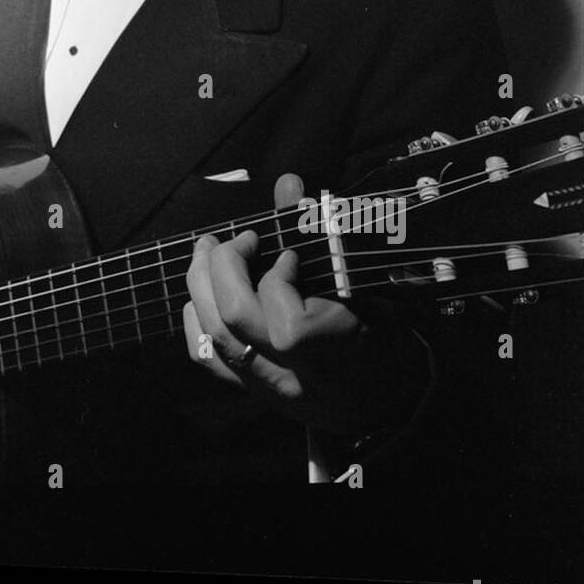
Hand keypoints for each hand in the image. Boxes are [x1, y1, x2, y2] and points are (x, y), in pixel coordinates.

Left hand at [182, 172, 426, 438]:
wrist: (387, 401)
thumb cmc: (386, 336)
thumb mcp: (366, 286)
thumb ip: (322, 233)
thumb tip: (288, 183)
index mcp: (333, 354)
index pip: (288, 322)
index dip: (280, 277)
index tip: (290, 255)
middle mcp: (294, 377)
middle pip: (236, 320)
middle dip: (225, 267)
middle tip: (237, 239)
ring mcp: (268, 387)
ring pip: (215, 337)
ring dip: (201, 284)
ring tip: (207, 251)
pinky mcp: (252, 392)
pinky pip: (208, 359)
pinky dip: (196, 321)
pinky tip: (201, 296)